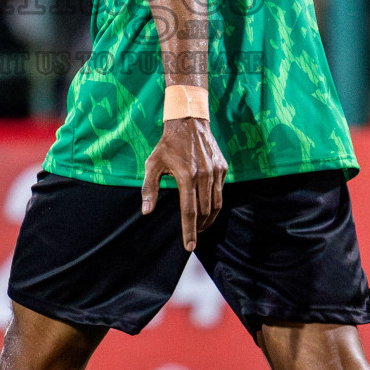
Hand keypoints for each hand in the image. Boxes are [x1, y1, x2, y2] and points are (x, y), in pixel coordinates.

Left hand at [141, 117, 227, 250]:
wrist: (189, 123)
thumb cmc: (167, 145)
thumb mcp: (153, 164)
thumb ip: (149, 188)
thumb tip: (146, 211)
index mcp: (186, 176)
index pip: (190, 211)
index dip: (189, 231)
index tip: (189, 247)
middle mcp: (204, 175)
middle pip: (204, 211)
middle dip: (199, 228)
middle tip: (193, 236)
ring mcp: (216, 171)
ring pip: (216, 204)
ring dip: (209, 219)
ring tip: (201, 226)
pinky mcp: (223, 168)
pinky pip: (221, 192)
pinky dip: (215, 203)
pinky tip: (207, 206)